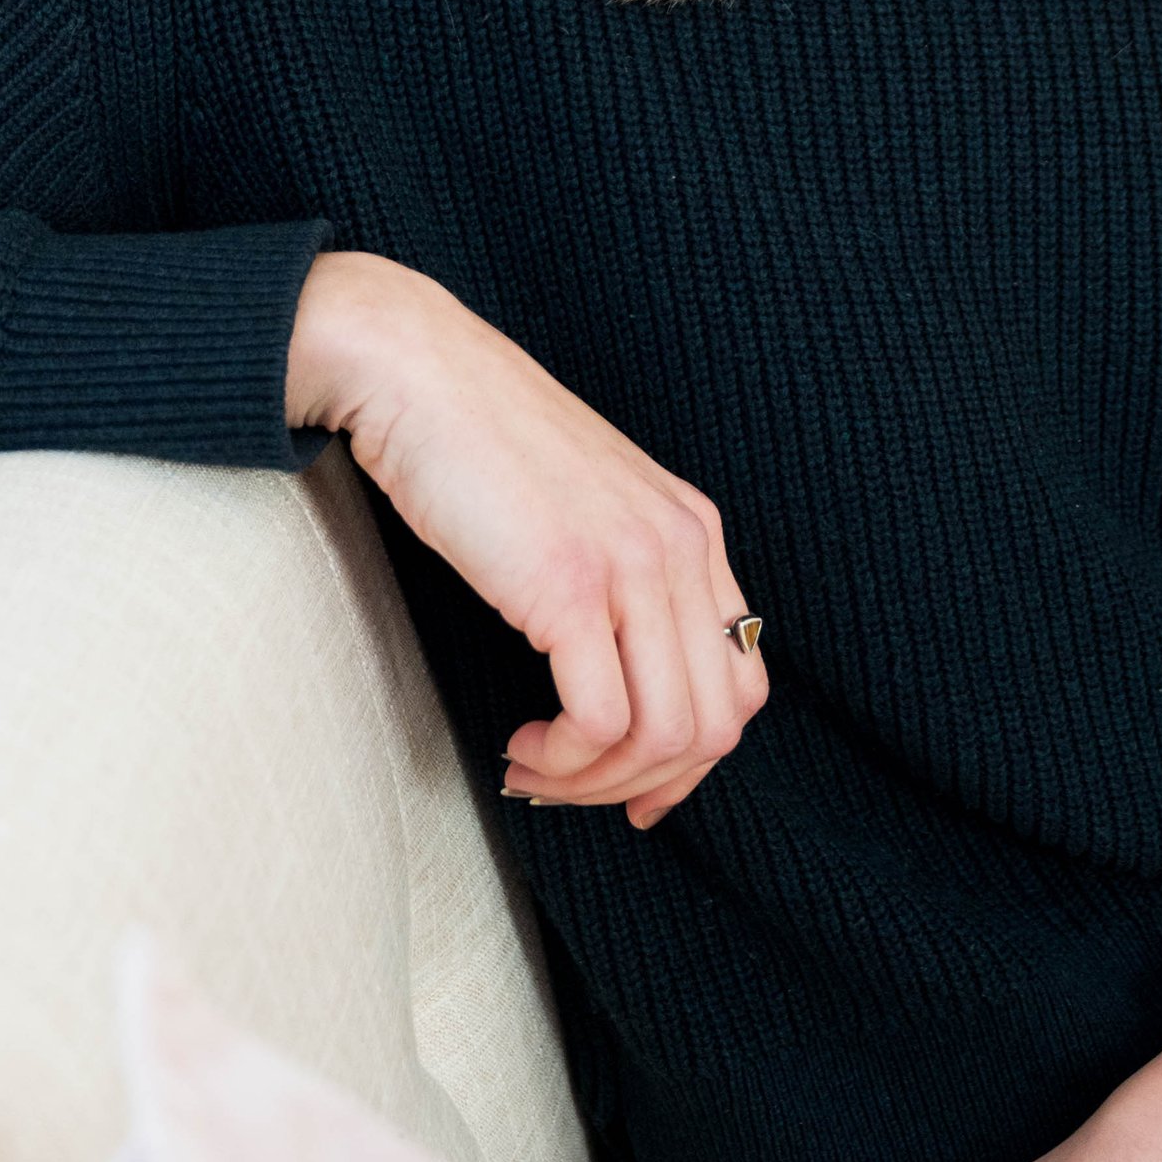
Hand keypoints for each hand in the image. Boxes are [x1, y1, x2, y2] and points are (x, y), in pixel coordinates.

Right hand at [286, 251, 766, 827]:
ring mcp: (630, 564)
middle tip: (573, 788)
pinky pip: (603, 722)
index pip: (744, 681)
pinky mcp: (569, 585)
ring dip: (596, 781)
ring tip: (535, 766)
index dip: (694, 759)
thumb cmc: (481, 444)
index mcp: (693, 529)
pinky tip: (522, 744)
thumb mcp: (586, 507)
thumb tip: (623, 682)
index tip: (631, 788)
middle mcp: (679, 547)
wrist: (417, 372)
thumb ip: (624, 575)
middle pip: (715, 723)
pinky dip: (565, 760)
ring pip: (666, 735)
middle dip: (644, 785)